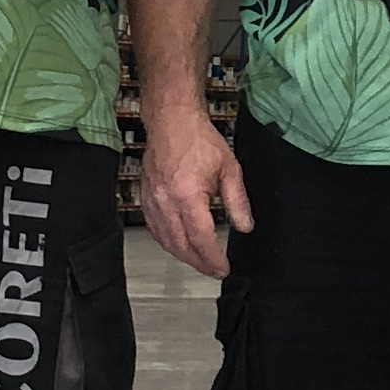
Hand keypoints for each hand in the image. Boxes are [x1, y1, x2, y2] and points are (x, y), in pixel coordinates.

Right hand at [141, 115, 253, 277]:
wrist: (171, 120)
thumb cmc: (199, 139)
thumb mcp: (229, 169)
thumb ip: (237, 202)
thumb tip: (245, 227)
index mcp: (187, 196)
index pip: (201, 239)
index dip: (213, 259)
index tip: (223, 269)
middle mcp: (166, 202)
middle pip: (180, 246)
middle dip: (198, 263)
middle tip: (214, 270)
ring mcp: (151, 201)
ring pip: (165, 240)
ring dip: (182, 255)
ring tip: (199, 261)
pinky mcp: (144, 197)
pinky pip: (154, 228)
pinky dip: (166, 241)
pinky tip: (178, 244)